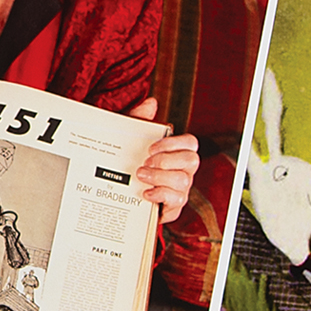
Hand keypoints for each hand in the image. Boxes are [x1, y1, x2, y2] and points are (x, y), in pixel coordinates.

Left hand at [127, 98, 197, 225]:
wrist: (119, 191)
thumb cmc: (131, 161)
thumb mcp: (131, 139)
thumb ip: (140, 119)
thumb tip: (151, 102)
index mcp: (178, 153)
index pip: (191, 143)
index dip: (173, 143)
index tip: (151, 147)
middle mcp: (184, 171)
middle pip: (192, 161)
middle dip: (166, 160)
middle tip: (145, 162)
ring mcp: (181, 190)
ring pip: (183, 181)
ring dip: (160, 177)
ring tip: (140, 176)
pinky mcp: (174, 207)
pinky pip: (176, 202)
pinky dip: (160, 196)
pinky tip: (145, 193)